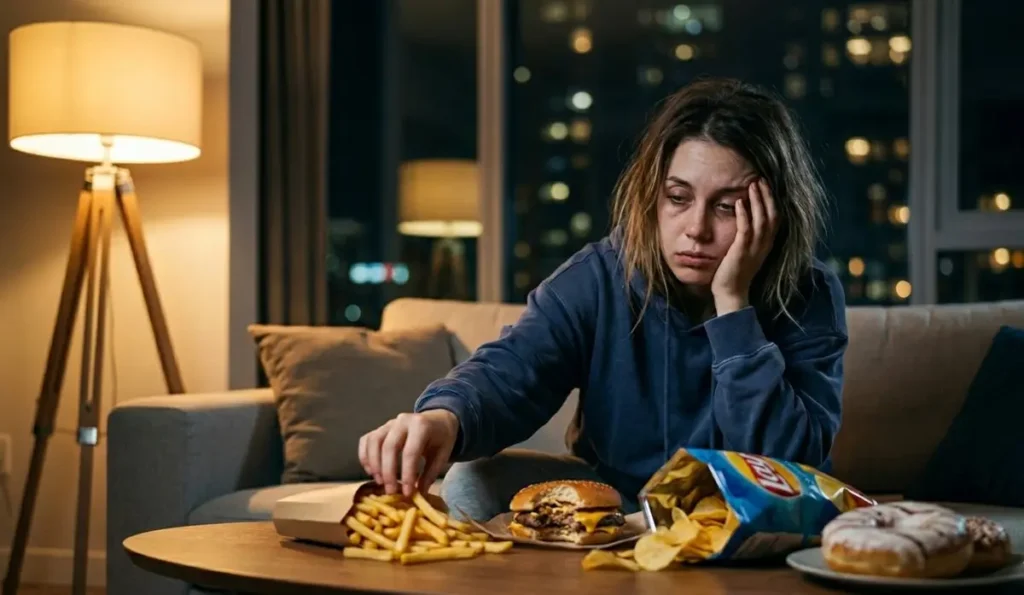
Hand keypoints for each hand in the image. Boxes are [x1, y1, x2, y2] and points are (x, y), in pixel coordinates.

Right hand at [358, 409, 459, 496]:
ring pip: (374, 441)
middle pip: (389, 446)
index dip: (407, 474)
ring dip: (374, 464)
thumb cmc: (440, 439)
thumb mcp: (442, 455)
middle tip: (390, 491)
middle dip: (388, 472)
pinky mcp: (380, 428)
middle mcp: (403, 421)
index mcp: (421, 426)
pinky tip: (370, 471)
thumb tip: (418, 494)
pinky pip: (366, 440)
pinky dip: (364, 456)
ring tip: (380, 482)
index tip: (407, 493)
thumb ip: (430, 474)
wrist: (437, 420)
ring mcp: (389, 423)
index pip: (410, 451)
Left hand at [711, 179, 777, 314]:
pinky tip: (738, 202)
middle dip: (766, 196)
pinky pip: (745, 230)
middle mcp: (764, 245)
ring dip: (757, 201)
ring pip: (761, 220)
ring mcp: (754, 248)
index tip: (766, 185)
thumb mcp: (748, 251)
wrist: (731, 293)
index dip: (772, 200)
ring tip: (752, 185)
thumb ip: (750, 236)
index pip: (775, 217)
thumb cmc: (736, 271)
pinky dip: (743, 215)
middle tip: (760, 179)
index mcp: (767, 244)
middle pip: (771, 215)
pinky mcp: (741, 252)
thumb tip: (746, 217)